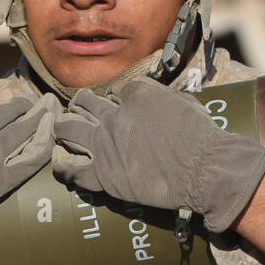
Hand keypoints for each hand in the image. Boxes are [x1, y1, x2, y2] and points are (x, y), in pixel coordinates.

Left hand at [51, 77, 264, 234]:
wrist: (203, 170)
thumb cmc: (201, 138)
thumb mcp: (184, 102)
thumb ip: (161, 97)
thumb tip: (154, 98)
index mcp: (134, 95)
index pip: (114, 89)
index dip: (116, 96)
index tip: (119, 103)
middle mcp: (114, 116)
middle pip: (85, 102)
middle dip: (82, 103)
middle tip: (80, 108)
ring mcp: (104, 145)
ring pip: (68, 128)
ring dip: (62, 126)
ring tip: (60, 128)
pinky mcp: (102, 174)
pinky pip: (71, 169)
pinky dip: (62, 165)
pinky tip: (60, 161)